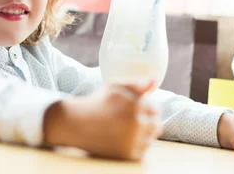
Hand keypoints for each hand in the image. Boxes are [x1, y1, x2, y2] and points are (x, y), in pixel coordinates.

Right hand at [44, 79, 161, 159]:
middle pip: (156, 125)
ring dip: (144, 135)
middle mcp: (136, 122)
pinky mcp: (126, 154)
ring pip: (151, 139)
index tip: (137, 109)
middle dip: (148, 122)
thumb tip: (154, 79)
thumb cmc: (97, 102)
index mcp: (136, 104)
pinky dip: (137, 147)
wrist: (76, 123)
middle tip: (132, 121)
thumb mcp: (114, 86)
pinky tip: (124, 139)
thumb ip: (136, 83)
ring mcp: (132, 140)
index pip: (156, 108)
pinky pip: (143, 152)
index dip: (147, 108)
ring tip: (127, 130)